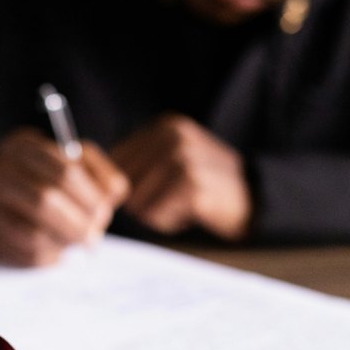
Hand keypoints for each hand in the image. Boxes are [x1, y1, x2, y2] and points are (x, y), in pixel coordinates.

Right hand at [0, 127, 128, 265]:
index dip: (89, 197)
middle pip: (44, 201)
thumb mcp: (82, 165)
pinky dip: (47, 257)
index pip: (64, 172)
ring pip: (31, 233)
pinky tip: (58, 253)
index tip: (103, 213)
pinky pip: (20, 253)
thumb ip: (102, 176)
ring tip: (76, 244)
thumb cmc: (55, 178)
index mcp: (21, 145)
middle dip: (76, 224)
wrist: (12, 192)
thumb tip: (109, 199)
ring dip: (62, 243)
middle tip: (93, 238)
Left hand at [111, 114, 251, 239]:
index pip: (115, 161)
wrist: (255, 200)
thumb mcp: (174, 160)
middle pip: (123, 183)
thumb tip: (94, 182)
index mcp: (165, 126)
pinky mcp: (192, 185)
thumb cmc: (206, 186)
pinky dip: (169, 222)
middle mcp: (173, 136)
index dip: (125, 186)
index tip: (154, 191)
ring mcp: (184, 158)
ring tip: (183, 204)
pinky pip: (155, 215)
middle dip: (141, 201)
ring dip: (156, 213)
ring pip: (137, 201)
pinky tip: (191, 213)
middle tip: (173, 199)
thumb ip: (139, 163)